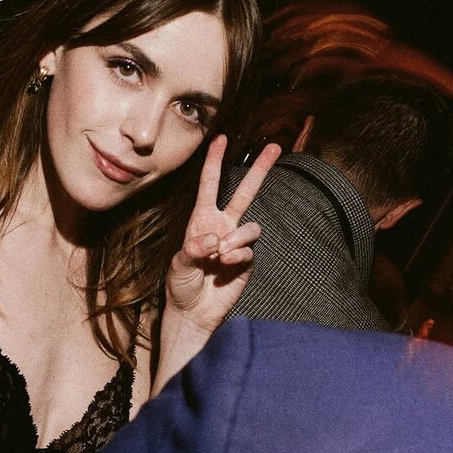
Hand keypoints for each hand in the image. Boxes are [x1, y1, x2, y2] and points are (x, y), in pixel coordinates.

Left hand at [165, 135, 280, 332]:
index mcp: (201, 220)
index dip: (215, 162)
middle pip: (245, 192)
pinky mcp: (247, 261)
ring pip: (251, 226)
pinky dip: (238, 255)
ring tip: (220, 255)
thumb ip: (193, 249)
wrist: (193, 313)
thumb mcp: (178, 265)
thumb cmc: (180, 285)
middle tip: (275, 146)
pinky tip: (225, 265)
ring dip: (237, 238)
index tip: (221, 139)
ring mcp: (236, 243)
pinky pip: (249, 250)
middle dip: (260, 170)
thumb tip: (214, 239)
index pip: (210, 185)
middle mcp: (222, 226)